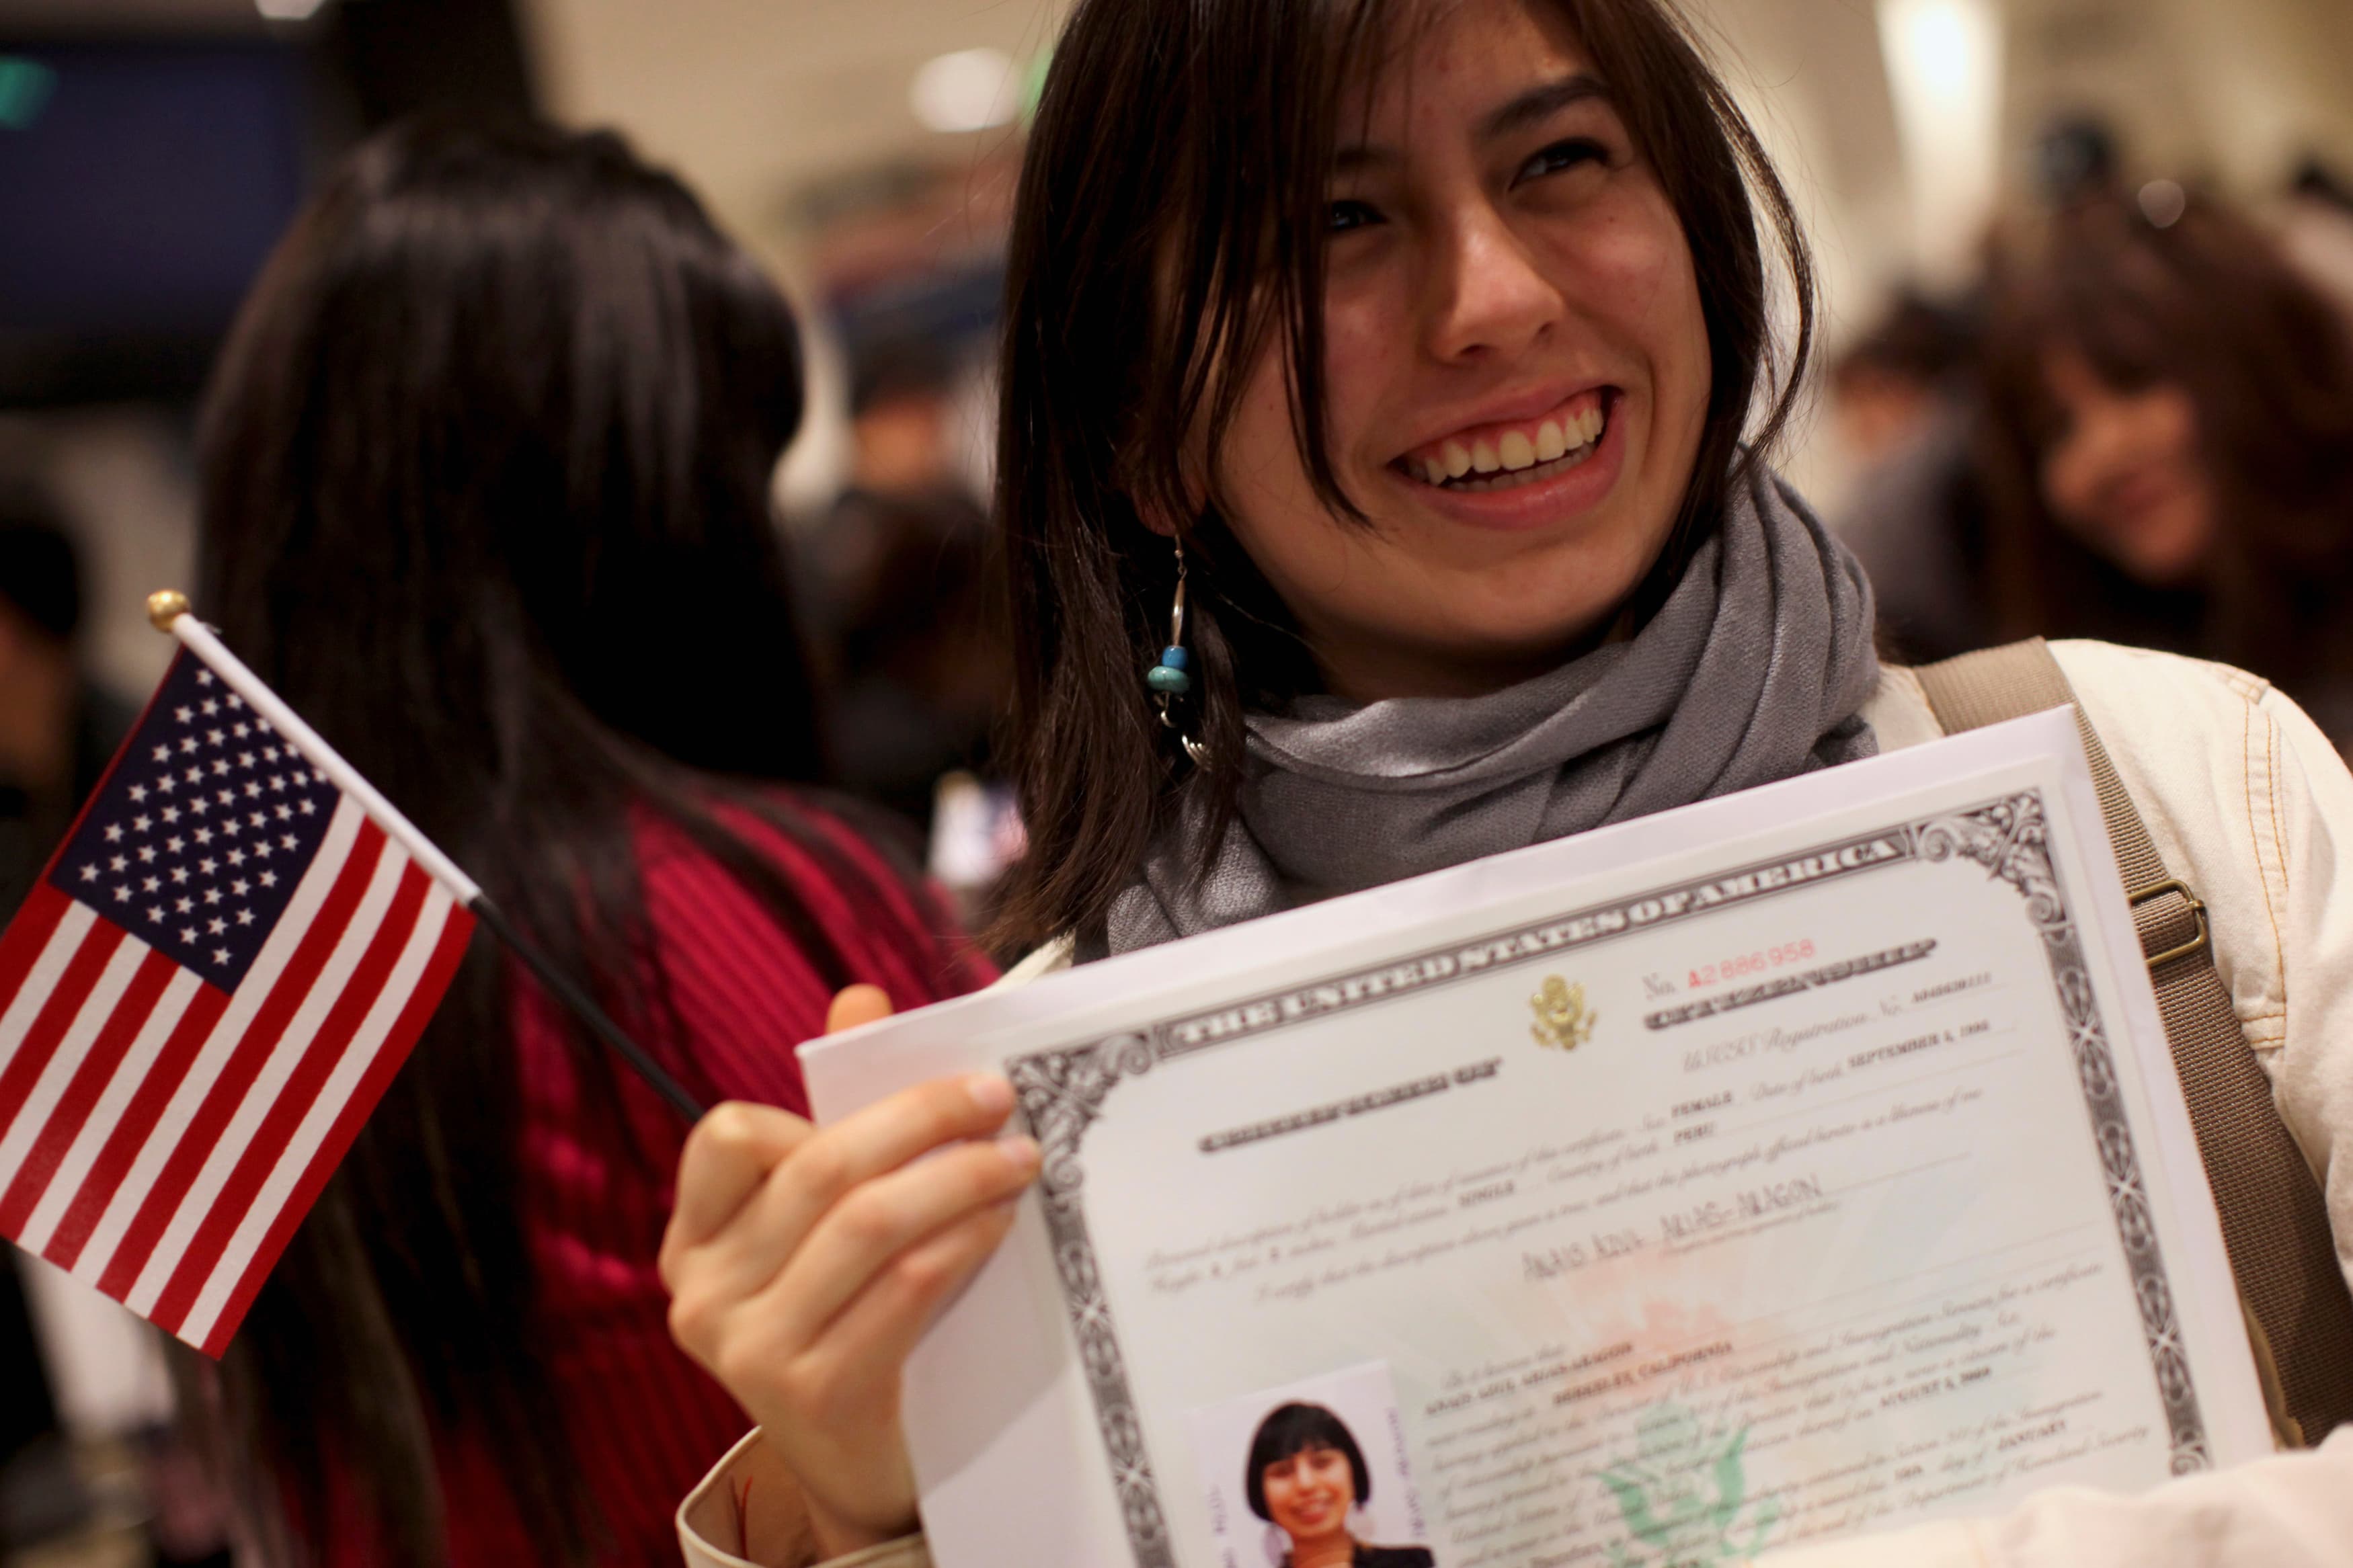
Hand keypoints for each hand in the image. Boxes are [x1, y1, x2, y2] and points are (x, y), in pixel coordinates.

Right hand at [660, 985, 1039, 1556]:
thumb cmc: (845, 1317)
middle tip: (996, 1097)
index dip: (813, 1106)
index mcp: (694, 1237)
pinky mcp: (811, 1391)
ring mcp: (748, 1348)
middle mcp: (702, 1291)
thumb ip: (836, 1113)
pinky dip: (960, 1242)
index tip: (899, 1099)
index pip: (728, 1134)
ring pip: (867, 1224)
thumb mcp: (827, 1222)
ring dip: (957, 1178)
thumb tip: (861, 997)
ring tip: (1017, 1158)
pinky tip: (999, 1224)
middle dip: (920, 1118)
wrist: (855, 1461)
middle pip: (820, 1169)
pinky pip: (902, 1288)